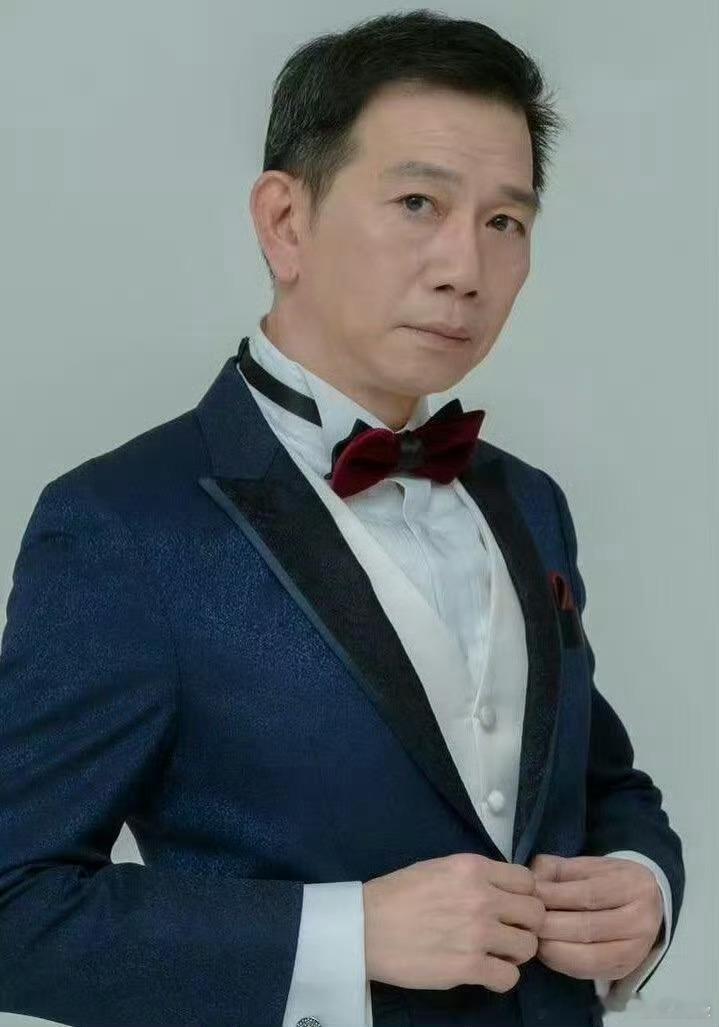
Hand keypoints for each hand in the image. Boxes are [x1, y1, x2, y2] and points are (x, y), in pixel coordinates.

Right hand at [363, 852, 545, 991]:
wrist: (365, 927)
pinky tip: (485, 971)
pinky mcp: (468, 967)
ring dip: (515, 952)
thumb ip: (473, 876)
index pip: (527, 880)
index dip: (524, 895)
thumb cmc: (396, 894)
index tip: (511, 906)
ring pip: (528, 947)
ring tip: (496, 953)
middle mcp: (481, 897)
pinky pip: (510, 978)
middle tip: (508, 932)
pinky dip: (501, 977)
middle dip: (526, 925)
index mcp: (473, 868)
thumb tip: (500, 890)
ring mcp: (477, 933)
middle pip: (536, 913)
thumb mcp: (438, 868)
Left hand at [530, 854, 663, 982]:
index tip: (529, 895)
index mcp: (635, 886)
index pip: (589, 894)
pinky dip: (562, 963)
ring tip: (531, 936)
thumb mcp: (589, 865)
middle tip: (525, 920)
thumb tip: (531, 881)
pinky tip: (544, 951)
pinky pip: (589, 971)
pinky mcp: (625, 970)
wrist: (645, 905)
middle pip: (588, 927)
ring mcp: (637, 950)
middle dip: (550, 924)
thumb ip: (559, 869)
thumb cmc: (609, 881)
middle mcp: (642, 920)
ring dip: (553, 947)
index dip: (555, 896)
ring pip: (589, 955)